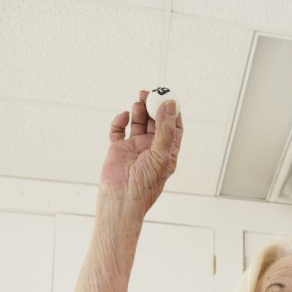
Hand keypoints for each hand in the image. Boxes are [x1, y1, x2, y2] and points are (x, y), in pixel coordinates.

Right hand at [98, 90, 183, 215]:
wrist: (121, 200)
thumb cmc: (145, 184)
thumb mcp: (161, 155)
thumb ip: (166, 130)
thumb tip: (171, 106)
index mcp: (167, 153)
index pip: (174, 128)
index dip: (172, 112)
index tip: (170, 97)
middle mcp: (152, 149)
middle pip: (156, 121)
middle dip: (153, 106)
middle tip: (150, 92)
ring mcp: (135, 148)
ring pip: (138, 122)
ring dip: (139, 110)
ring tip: (138, 101)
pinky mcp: (118, 149)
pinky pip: (119, 129)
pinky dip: (120, 120)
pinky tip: (123, 117)